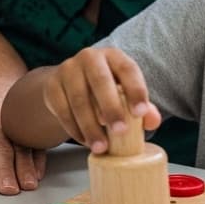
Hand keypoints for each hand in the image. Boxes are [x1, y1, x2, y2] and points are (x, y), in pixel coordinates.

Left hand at [0, 78, 44, 193]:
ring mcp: (16, 116)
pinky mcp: (30, 121)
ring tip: (26, 185)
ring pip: (22, 143)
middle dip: (5, 169)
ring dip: (25, 167)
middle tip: (7, 189)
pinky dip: (38, 159)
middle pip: (2, 145)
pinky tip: (36, 174)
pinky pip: (36, 141)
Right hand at [40, 47, 160, 154]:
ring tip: (101, 146)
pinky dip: (74, 128)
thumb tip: (153, 121)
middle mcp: (89, 57)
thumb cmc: (106, 90)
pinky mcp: (52, 85)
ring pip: (79, 99)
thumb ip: (142, 107)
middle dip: (111, 108)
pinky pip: (62, 109)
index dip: (135, 90)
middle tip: (120, 131)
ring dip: (90, 125)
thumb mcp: (125, 94)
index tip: (141, 113)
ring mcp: (67, 69)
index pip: (127, 69)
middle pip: (100, 81)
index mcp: (113, 56)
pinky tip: (85, 141)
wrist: (69, 84)